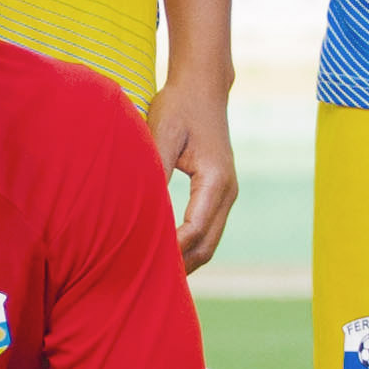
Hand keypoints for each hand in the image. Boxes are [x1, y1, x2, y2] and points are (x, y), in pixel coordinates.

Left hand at [152, 73, 237, 268]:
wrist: (203, 87)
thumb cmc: (179, 106)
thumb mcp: (162, 134)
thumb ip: (156, 170)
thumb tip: (143, 208)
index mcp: (215, 180)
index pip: (193, 230)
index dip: (169, 249)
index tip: (141, 261)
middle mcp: (227, 191)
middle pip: (206, 246)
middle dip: (179, 266)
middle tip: (145, 281)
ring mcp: (227, 193)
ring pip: (209, 242)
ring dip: (185, 260)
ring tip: (153, 274)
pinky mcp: (219, 192)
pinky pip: (207, 229)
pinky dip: (189, 246)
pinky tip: (165, 252)